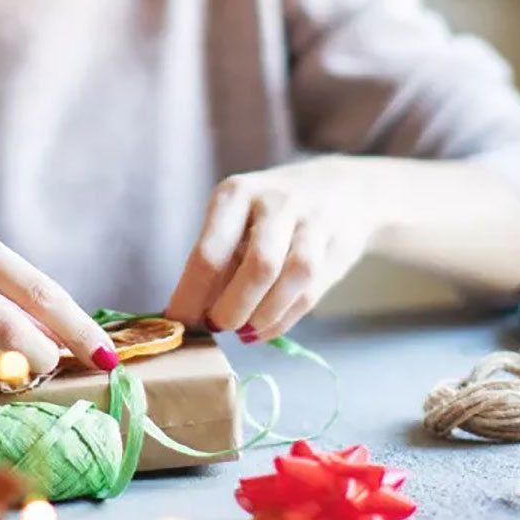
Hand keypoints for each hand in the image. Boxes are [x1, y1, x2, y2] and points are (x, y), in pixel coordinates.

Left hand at [162, 158, 377, 342]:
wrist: (341, 188)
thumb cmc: (271, 213)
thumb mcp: (237, 220)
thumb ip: (217, 264)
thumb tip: (188, 316)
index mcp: (236, 193)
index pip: (209, 252)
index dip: (191, 297)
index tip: (178, 324)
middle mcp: (276, 202)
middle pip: (258, 265)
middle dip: (233, 308)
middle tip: (217, 327)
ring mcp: (312, 222)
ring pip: (293, 276)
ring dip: (264, 315)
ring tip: (244, 331)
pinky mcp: (338, 245)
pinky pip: (310, 291)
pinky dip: (284, 319)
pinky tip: (266, 328)